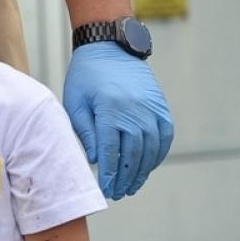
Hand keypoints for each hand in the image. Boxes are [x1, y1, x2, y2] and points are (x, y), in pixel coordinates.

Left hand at [62, 42, 173, 199]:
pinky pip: (164, 137)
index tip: (106, 190)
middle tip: (119, 193)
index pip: (112, 153)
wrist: (110, 46)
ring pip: (151, 150)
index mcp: (110, 111)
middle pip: (133, 156)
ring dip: (143, 171)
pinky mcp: (161, 106)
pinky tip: (148, 166)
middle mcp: (135, 112)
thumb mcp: (75, 102)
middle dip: (126, 178)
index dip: (110, 175)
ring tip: (133, 186)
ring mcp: (151, 109)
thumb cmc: (86, 75)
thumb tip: (96, 160)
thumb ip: (84, 132)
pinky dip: (158, 154)